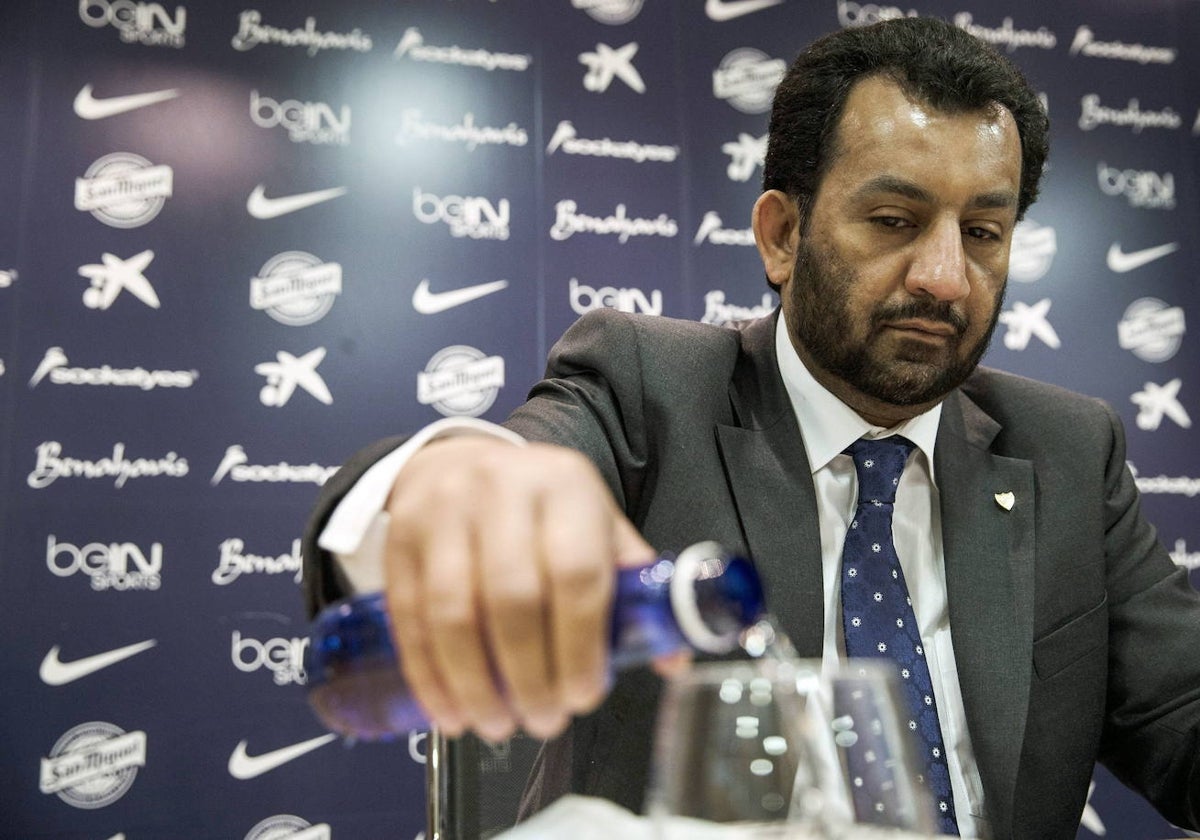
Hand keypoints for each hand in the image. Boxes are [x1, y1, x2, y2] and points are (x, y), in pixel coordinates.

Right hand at [382, 436, 654, 741]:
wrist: (461, 462)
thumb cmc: (541, 508)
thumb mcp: (596, 524)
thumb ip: (632, 586)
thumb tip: (673, 658)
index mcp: (566, 487)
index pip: (576, 573)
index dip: (580, 646)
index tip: (582, 696)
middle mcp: (502, 491)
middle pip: (512, 598)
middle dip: (528, 676)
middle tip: (543, 719)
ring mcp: (444, 512)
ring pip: (452, 613)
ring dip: (474, 684)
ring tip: (497, 724)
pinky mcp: (400, 538)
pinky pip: (409, 618)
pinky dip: (428, 675)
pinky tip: (449, 711)